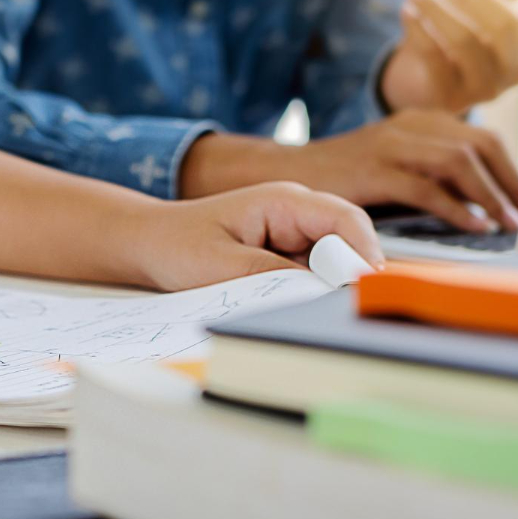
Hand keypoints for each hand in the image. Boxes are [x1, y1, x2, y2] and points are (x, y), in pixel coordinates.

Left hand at [133, 182, 383, 291]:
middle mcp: (296, 213)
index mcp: (283, 201)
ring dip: (333, 287)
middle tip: (353, 311)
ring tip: (326, 317)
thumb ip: (270, 276)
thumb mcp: (220, 266)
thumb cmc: (177, 245)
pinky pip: (314, 274)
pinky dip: (314, 293)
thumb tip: (315, 293)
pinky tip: (305, 312)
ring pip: (335, 261)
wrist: (149, 244)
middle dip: (353, 274)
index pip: (344, 220)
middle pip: (349, 241)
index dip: (364, 253)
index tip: (368, 288)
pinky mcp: (286, 255)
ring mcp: (294, 234)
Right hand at [295, 109, 517, 230]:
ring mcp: (392, 145)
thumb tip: (482, 203)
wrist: (286, 174)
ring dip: (490, 197)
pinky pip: (427, 189)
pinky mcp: (375, 170)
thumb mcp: (394, 165)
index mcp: (421, 120)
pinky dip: (456, 209)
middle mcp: (411, 125)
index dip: (512, 169)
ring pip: (459, 164)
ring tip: (506, 224)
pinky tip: (473, 226)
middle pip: (480, 146)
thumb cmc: (344, 178)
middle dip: (511, 182)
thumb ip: (432, 174)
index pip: (482, 138)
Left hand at [381, 0, 517, 113]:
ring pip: (466, 43)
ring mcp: (486, 88)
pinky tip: (406, 12)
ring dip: (436, 10)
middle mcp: (516, 66)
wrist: (417, 70)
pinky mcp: (453, 100)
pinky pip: (435, 61)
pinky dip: (418, 32)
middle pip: (504, 22)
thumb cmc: (464, 26)